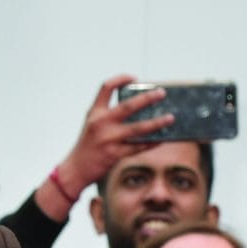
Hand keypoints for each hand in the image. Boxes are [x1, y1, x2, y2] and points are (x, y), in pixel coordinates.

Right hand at [41, 74, 168, 211]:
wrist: (76, 168)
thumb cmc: (88, 145)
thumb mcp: (92, 124)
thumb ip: (109, 115)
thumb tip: (140, 110)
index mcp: (95, 112)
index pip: (106, 87)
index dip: (121, 79)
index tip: (134, 78)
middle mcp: (101, 122)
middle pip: (128, 106)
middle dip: (147, 98)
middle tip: (162, 93)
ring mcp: (108, 139)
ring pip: (138, 128)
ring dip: (157, 123)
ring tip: (170, 118)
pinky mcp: (114, 154)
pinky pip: (138, 147)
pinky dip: (152, 142)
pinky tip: (162, 139)